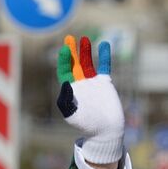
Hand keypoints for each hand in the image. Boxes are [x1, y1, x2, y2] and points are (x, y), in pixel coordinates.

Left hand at [56, 36, 124, 165]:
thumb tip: (65, 84)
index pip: (64, 71)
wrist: (105, 130)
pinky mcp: (104, 83)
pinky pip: (105, 67)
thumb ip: (66, 100)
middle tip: (69, 38)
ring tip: (85, 39)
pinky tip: (104, 45)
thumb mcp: (72, 114)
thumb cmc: (86, 124)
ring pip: (88, 63)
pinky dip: (104, 57)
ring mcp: (92, 82)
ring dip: (86, 52)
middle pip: (74, 64)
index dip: (63, 60)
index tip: (63, 50)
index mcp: (69, 90)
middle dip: (71, 51)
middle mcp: (79, 84)